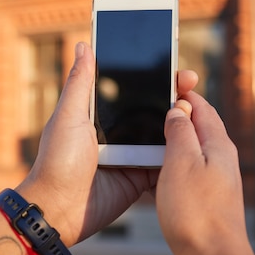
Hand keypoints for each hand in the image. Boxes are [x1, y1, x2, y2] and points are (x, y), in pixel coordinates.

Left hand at [16, 42, 197, 246]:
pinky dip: (179, 152)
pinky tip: (195, 137)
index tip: (170, 61)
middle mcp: (118, 131)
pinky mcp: (141, 176)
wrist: (60, 209)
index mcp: (100, 114)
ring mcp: (131, 154)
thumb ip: (80, 82)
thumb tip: (84, 45)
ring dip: (180, 121)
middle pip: (152, 108)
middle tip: (190, 80)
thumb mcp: (69, 116)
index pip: (131, 88)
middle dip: (173, 93)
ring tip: (197, 106)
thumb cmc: (57, 161)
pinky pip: (165, 161)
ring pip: (163, 133)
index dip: (151, 74)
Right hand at [156, 91, 254, 254]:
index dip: (184, 92)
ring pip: (192, 151)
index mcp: (218, 145)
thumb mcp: (181, 162)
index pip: (202, 107)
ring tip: (150, 136)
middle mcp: (221, 160)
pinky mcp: (207, 200)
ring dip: (173, 141)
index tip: (167, 79)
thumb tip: (179, 110)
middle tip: (154, 105)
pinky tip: (157, 173)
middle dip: (178, 114)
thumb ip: (180, 132)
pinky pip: (188, 173)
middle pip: (199, 127)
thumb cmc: (196, 212)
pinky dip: (172, 166)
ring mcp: (215, 181)